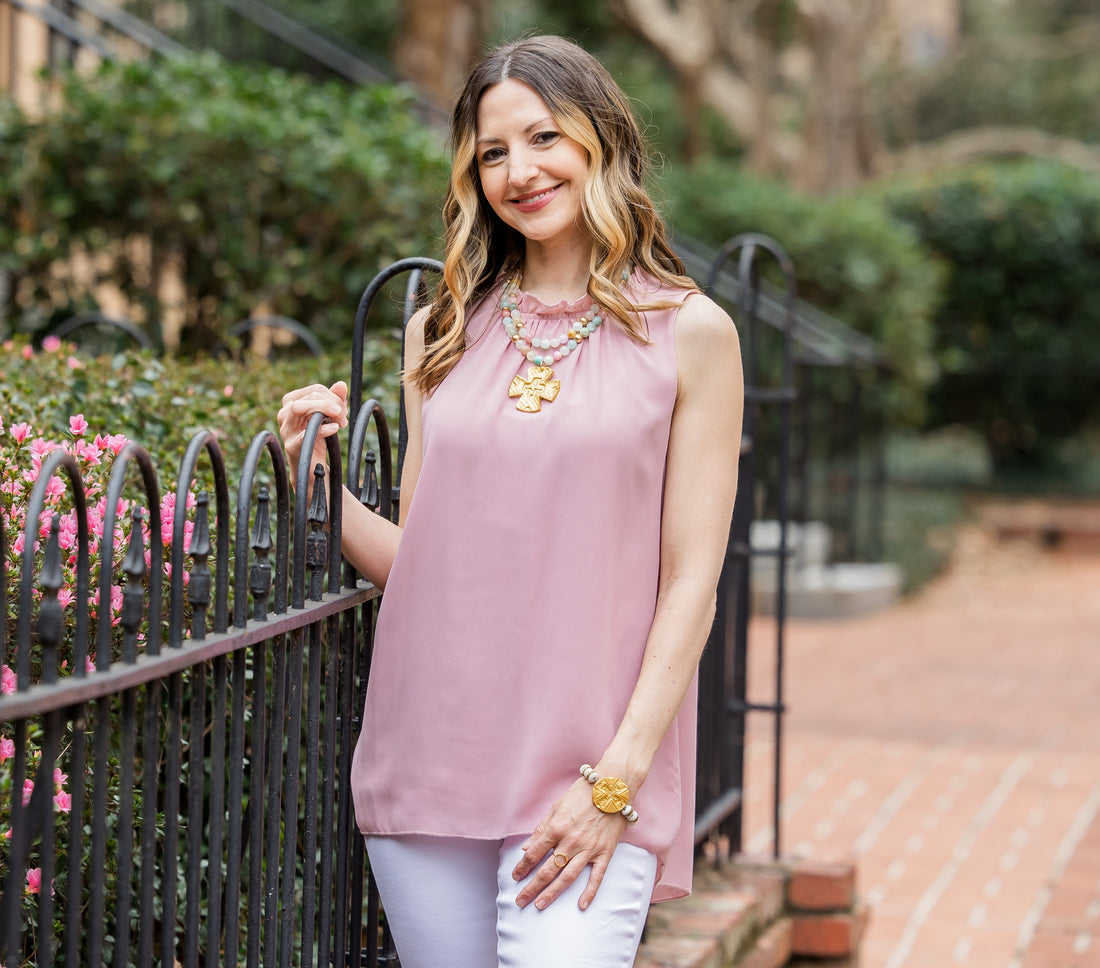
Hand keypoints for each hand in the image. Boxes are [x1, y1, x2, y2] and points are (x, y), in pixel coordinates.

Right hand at [276, 381, 348, 485]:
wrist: (312, 467)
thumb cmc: (319, 439)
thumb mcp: (329, 417)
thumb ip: (336, 400)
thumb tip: (341, 384)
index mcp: (292, 403)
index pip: (315, 389)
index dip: (334, 397)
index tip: (344, 411)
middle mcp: (284, 414)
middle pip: (310, 396)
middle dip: (333, 403)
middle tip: (344, 416)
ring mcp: (286, 430)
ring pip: (299, 408)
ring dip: (324, 410)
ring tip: (340, 419)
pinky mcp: (291, 446)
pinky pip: (305, 434)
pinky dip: (323, 429)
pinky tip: (335, 428)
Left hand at [511, 777, 628, 910]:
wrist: (613, 787)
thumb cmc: (583, 793)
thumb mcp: (557, 806)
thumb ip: (542, 828)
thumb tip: (527, 848)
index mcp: (557, 828)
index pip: (534, 854)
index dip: (522, 867)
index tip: (515, 877)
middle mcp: (571, 841)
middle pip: (548, 870)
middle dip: (532, 887)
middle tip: (521, 901)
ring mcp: (589, 849)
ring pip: (567, 877)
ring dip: (552, 893)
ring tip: (540, 905)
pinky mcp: (605, 852)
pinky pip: (596, 876)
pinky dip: (590, 892)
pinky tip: (581, 905)